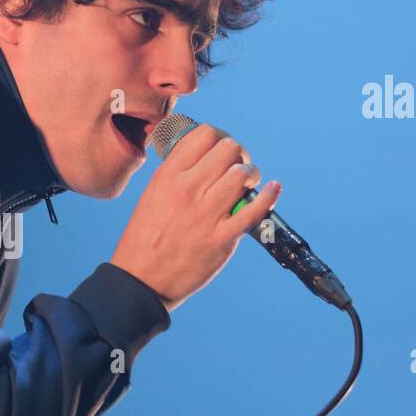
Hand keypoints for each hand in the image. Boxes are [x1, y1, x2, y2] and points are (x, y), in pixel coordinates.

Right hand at [110, 123, 280, 311]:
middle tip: (239, 167)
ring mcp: (205, 215)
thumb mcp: (152, 195)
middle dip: (238, 155)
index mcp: (167, 177)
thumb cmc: (145, 239)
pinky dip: (269, 196)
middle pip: (228, 150)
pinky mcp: (222, 239)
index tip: (223, 151)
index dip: (221, 138)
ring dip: (250, 175)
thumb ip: (176, 174)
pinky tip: (273, 189)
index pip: (205, 135)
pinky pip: (255, 209)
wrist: (141, 281)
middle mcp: (186, 190)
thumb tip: (205, 158)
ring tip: (247, 184)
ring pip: (242, 174)